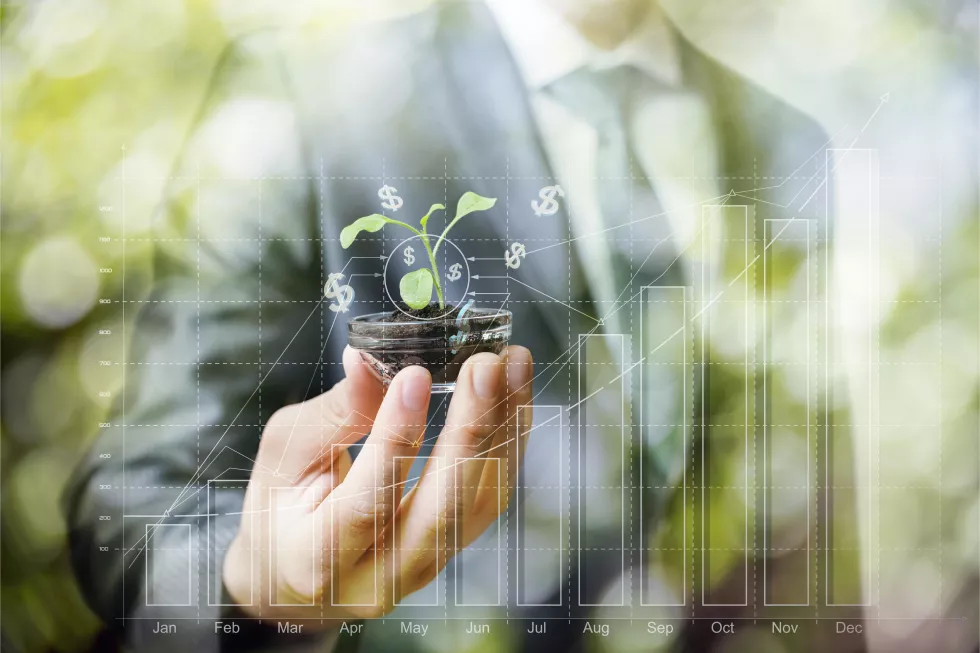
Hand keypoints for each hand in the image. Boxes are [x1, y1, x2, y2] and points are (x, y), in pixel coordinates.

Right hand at [223, 345, 532, 620]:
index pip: (367, 502)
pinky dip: (508, 442)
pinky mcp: (450, 550)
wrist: (291, 576)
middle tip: (484, 366)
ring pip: (479, 503)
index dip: (396, 439)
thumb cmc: (280, 509)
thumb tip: (372, 361)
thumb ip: (333, 413)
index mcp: (317, 559)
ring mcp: (422, 570)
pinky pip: (491, 497)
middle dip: (470, 431)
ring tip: (512, 366)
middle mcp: (378, 578)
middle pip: (441, 510)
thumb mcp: (284, 454)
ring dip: (503, 429)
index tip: (416, 376)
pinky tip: (515, 395)